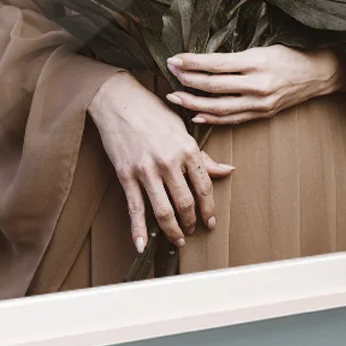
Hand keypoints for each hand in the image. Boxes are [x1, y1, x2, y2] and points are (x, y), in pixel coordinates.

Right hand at [87, 74, 234, 251]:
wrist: (118, 101)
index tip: (211, 222)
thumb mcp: (183, 129)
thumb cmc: (153, 112)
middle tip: (193, 231)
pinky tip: (142, 245)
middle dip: (191, 222)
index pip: (204, 187)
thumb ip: (203, 155)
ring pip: (163, 211)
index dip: (209, 209)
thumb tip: (227, 170)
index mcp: (187, 149)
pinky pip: (134, 208)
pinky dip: (138, 230)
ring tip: (178, 239)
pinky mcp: (126, 175)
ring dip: (173, 230)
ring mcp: (146, 170)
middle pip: (185, 203)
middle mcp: (169, 161)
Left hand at [164, 45, 345, 125]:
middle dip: (187, 81)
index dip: (192, 63)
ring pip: (219, 108)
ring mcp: (260, 102)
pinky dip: (212, 119)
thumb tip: (205, 59)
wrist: (321, 73)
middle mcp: (258, 84)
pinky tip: (196, 116)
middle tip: (169, 75)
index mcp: (258, 61)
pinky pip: (233, 119)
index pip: (216, 64)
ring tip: (175, 98)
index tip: (173, 59)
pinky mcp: (263, 113)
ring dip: (194, 104)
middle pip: (213, 86)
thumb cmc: (292, 54)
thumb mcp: (266, 46)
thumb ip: (238, 55)